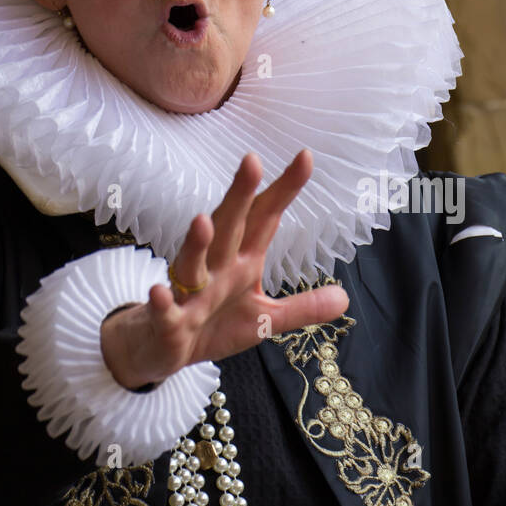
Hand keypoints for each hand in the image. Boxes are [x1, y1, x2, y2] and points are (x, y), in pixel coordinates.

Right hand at [100, 149, 348, 388]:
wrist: (163, 349)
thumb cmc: (213, 324)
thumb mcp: (264, 320)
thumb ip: (302, 307)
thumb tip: (345, 296)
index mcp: (241, 262)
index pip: (265, 218)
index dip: (284, 189)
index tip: (306, 156)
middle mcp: (215, 267)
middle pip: (228, 226)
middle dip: (239, 196)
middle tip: (251, 161)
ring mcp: (189, 292)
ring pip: (192, 261)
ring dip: (197, 241)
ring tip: (202, 219)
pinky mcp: (168, 320)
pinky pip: (165, 309)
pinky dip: (162, 300)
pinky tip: (159, 291)